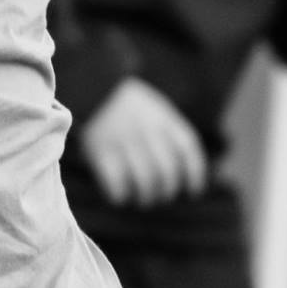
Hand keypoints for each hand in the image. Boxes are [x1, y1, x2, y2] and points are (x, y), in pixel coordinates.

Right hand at [78, 77, 208, 207]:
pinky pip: (116, 182)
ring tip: (143, 200)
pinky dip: (120, 194)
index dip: (194, 175)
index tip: (192, 191)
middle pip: (167, 171)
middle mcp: (146, 130)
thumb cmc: (128, 105)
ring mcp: (123, 140)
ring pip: (145, 180)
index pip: (187, 150)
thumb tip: (192, 173)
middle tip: (160, 197)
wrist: (92, 87)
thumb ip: (172, 134)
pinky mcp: (100, 150)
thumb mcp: (156, 109)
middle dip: (166, 191)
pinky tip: (120, 196)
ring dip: (146, 196)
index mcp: (163, 119)